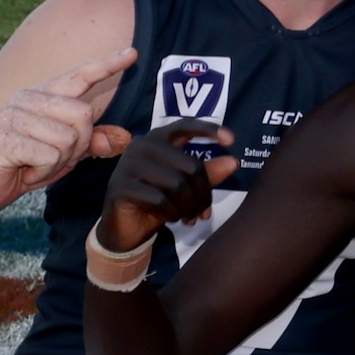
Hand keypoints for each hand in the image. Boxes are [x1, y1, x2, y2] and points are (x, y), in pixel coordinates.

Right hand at [0, 59, 129, 212]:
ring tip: (36, 164)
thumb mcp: (65, 153)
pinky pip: (49, 155)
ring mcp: (13, 115)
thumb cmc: (26, 164)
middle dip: (78, 146)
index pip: (80, 76)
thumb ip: (92, 143)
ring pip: (68, 138)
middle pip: (82, 115)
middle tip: (53, 158)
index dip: (107, 65)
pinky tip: (25, 171)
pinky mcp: (3, 138)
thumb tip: (123, 138)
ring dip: (58, 162)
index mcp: (44, 95)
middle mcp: (27, 97)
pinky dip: (44, 171)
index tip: (133, 53)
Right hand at [92, 118, 238, 250]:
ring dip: (188, 207)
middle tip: (203, 212)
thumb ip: (207, 174)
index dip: (208, 130)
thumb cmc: (158, 201)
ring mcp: (129, 165)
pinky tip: (170, 218)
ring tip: (188, 217)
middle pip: (190, 166)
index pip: (185, 126)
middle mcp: (142, 146)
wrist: (125, 228)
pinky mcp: (121, 187)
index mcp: (158, 139)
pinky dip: (171, 214)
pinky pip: (160, 200)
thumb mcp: (185, 187)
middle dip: (203, 194)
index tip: (231, 140)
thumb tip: (233, 162)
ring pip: (177, 185)